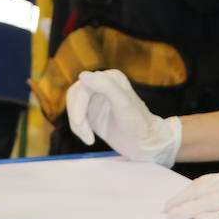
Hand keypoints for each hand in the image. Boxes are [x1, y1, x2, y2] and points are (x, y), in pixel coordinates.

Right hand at [66, 69, 180, 166]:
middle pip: (75, 96)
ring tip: (88, 139)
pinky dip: (78, 129)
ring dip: (77, 124)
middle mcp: (102, 86)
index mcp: (110, 78)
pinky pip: (76, 118)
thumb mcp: (123, 103)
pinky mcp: (91, 113)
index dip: (78, 104)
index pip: (83, 86)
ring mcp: (95, 100)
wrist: (145, 144)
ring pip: (73, 107)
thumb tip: (83, 75)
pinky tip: (89, 139)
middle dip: (76, 116)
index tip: (79, 122)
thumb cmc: (138, 123)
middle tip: (83, 132)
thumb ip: (106, 86)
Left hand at [163, 170, 218, 218]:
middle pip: (206, 188)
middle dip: (183, 200)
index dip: (187, 192)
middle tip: (167, 210)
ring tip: (176, 216)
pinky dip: (213, 218)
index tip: (172, 201)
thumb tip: (200, 209)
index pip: (207, 182)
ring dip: (191, 208)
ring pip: (213, 200)